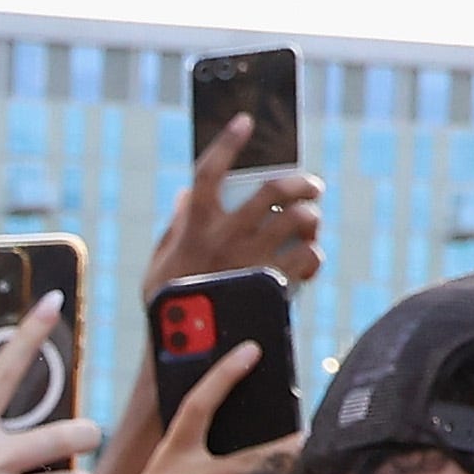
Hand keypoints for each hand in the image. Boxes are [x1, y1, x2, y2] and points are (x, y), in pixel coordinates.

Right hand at [149, 115, 322, 291]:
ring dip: (312, 218)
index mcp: (195, 225)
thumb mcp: (160, 263)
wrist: (187, 352)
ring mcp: (252, 259)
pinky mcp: (273, 284)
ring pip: (299, 220)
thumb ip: (174, 226)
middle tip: (310, 187)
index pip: (209, 171)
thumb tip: (185, 194)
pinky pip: (309, 258)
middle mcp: (226, 236)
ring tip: (310, 223)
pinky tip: (309, 259)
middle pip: (274, 190)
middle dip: (300, 181)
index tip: (244, 121)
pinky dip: (314, 256)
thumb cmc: (170, 305)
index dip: (227, 142)